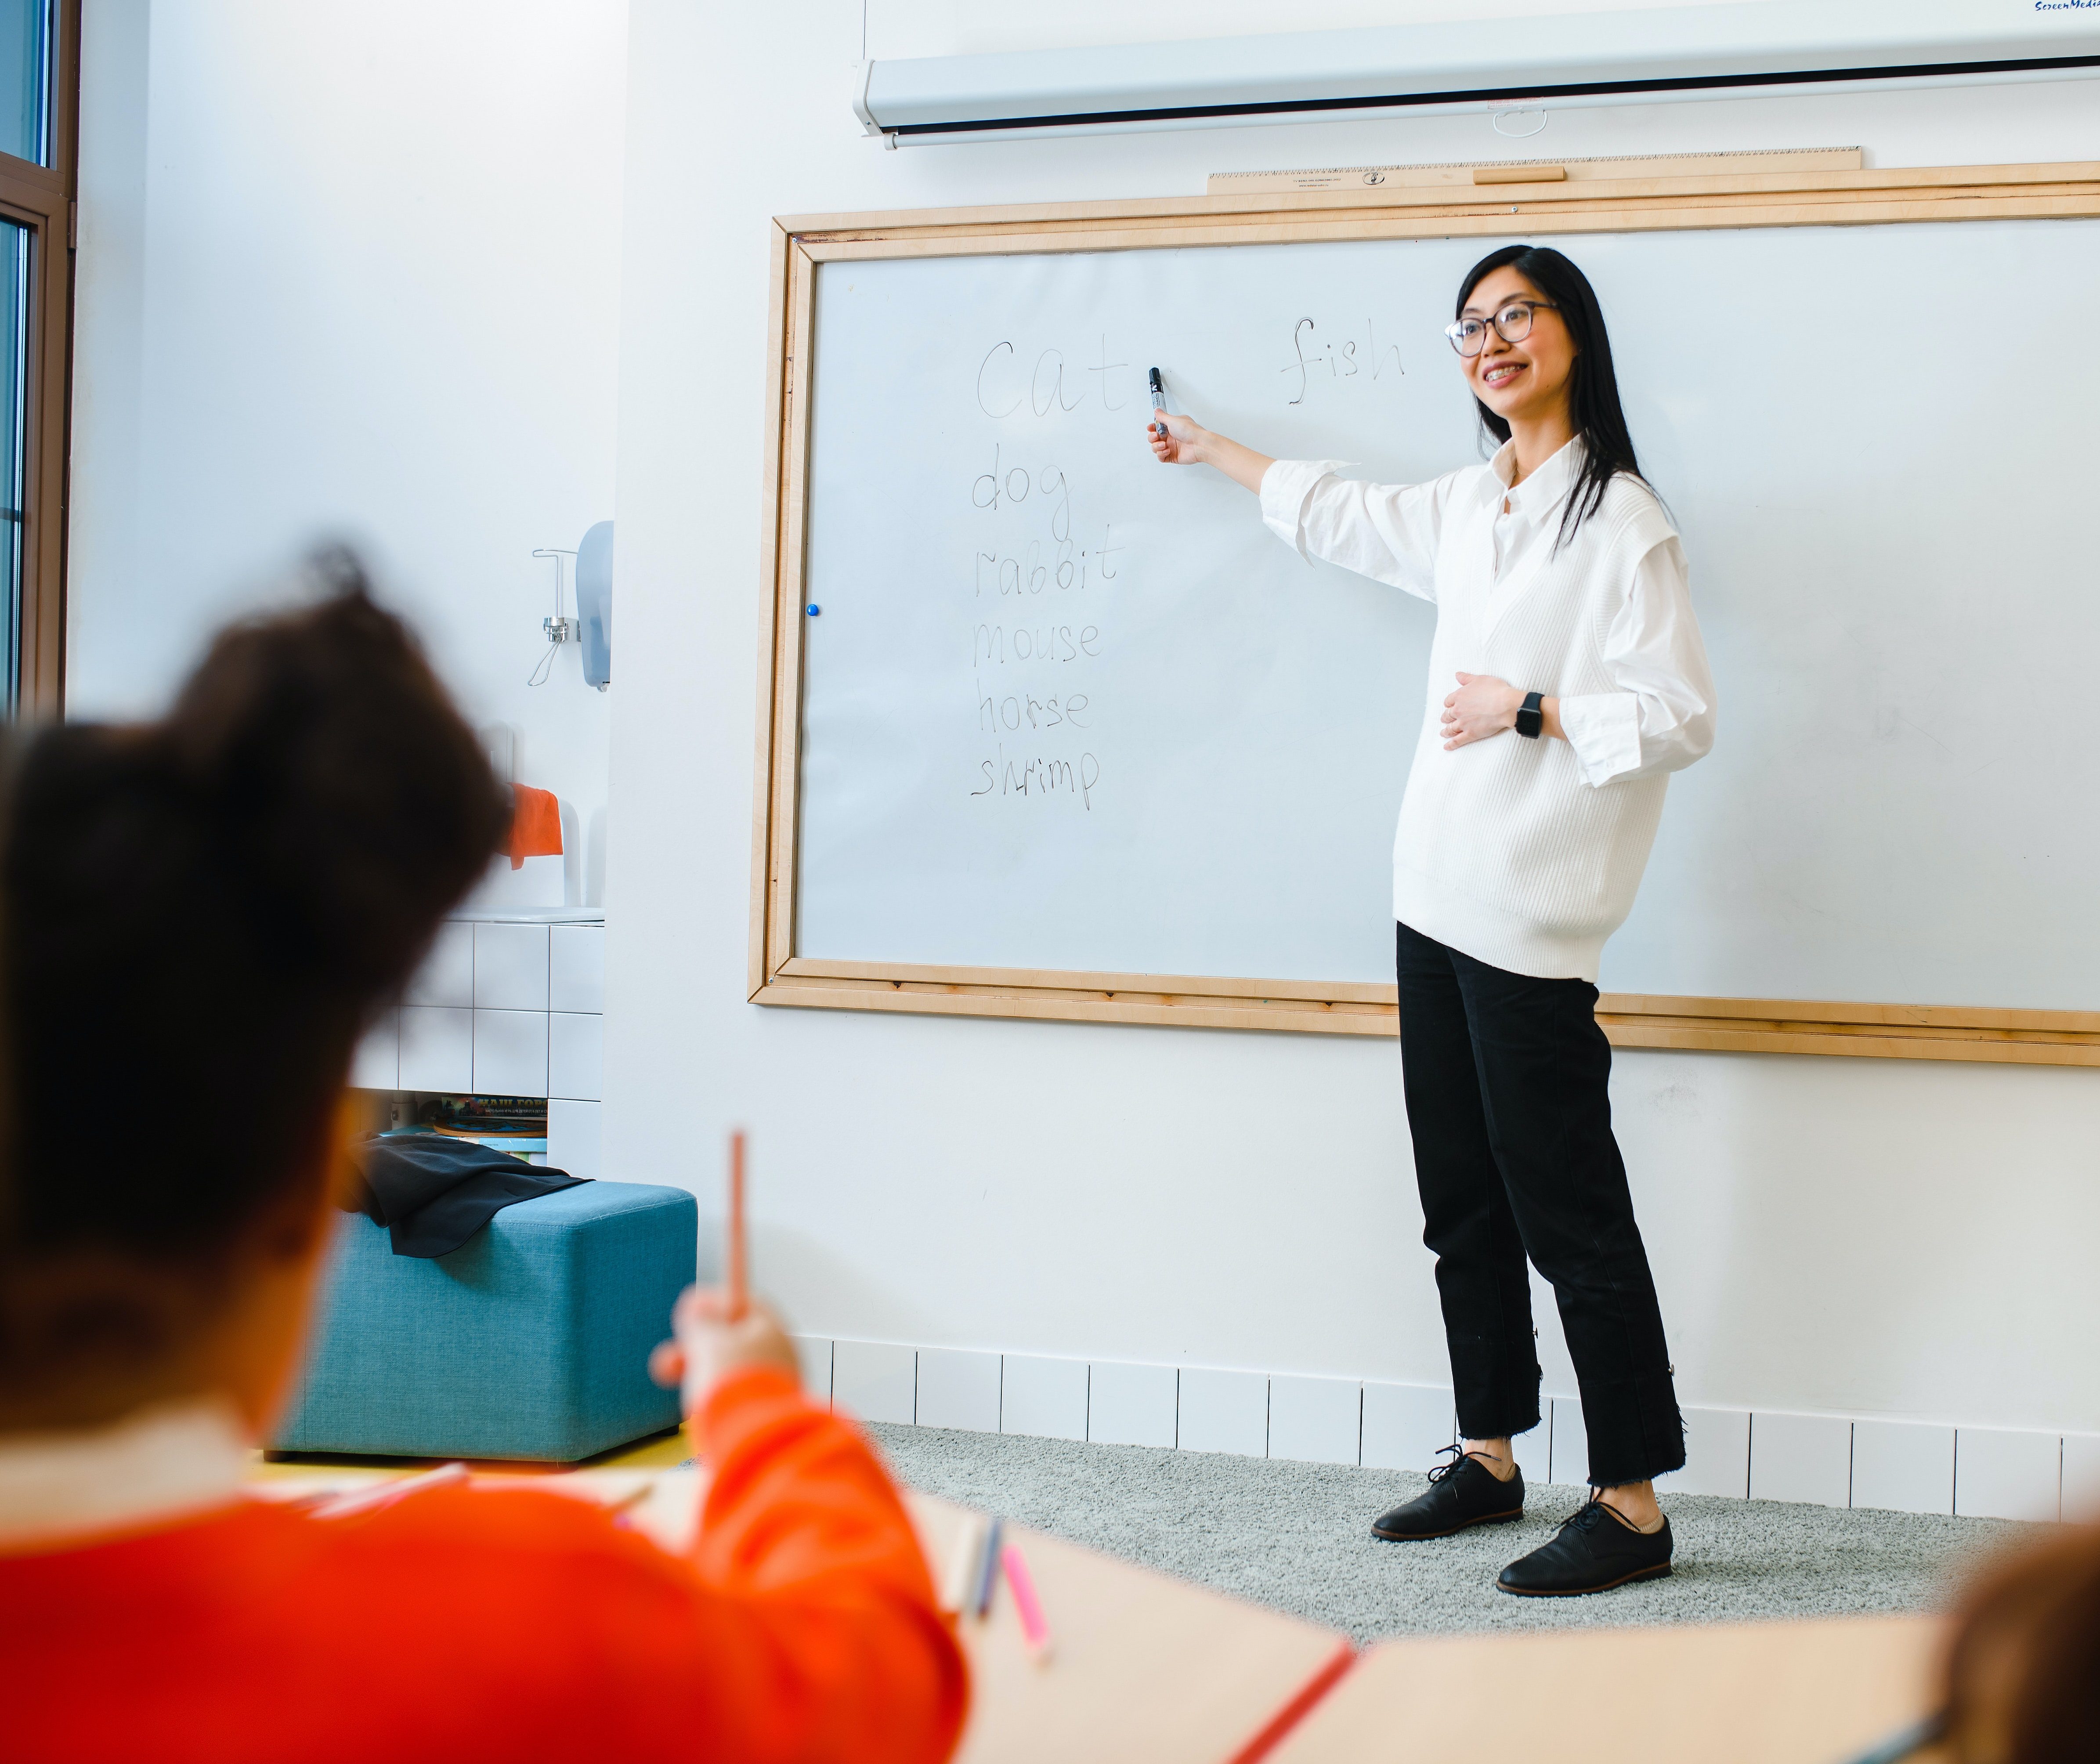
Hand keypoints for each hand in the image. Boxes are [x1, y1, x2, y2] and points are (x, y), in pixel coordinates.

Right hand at [648, 1286, 800, 1414]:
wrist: (755, 1439)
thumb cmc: (732, 1385)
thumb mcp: (708, 1343)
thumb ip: (701, 1323)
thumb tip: (698, 1307)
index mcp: (772, 1329)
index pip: (744, 1302)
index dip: (713, 1303)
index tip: (688, 1311)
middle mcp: (779, 1354)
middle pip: (733, 1339)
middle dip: (695, 1346)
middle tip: (668, 1360)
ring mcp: (773, 1383)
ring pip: (729, 1369)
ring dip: (698, 1371)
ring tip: (672, 1381)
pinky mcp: (763, 1410)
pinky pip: (733, 1394)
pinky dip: (711, 1394)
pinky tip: (695, 1406)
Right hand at [1147, 409, 1201, 464]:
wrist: (1199, 444)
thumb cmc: (1190, 431)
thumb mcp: (1173, 420)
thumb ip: (1162, 416)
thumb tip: (1157, 411)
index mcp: (1171, 427)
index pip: (1157, 427)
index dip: (1152, 428)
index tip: (1150, 428)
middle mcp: (1171, 437)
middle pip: (1154, 438)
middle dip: (1152, 438)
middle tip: (1157, 436)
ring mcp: (1171, 447)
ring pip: (1156, 448)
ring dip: (1157, 447)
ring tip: (1164, 445)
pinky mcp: (1172, 456)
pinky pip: (1161, 457)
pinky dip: (1161, 454)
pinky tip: (1167, 451)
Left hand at [1441, 673, 1523, 749]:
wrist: (1506, 705)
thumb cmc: (1496, 690)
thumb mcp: (1480, 679)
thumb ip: (1467, 678)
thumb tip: (1457, 675)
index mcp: (1459, 696)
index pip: (1448, 701)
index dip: (1448, 704)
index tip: (1449, 706)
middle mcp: (1458, 710)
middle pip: (1448, 715)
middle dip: (1446, 717)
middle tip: (1444, 720)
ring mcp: (1463, 723)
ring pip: (1450, 729)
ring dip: (1446, 731)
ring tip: (1443, 733)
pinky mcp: (1470, 734)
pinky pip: (1457, 741)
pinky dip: (1451, 745)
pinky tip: (1446, 747)